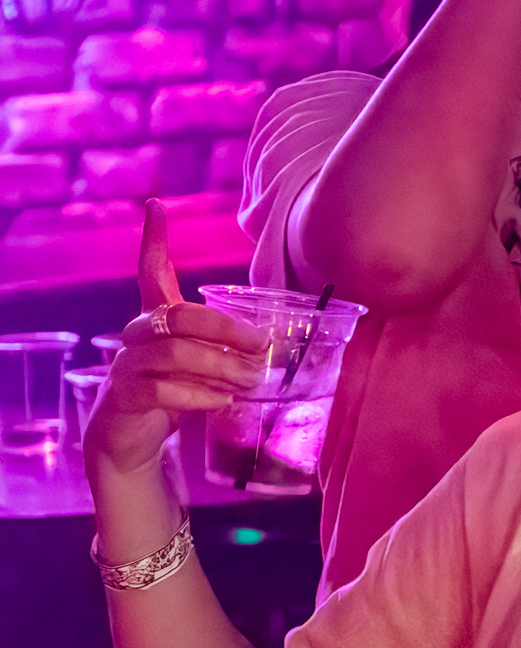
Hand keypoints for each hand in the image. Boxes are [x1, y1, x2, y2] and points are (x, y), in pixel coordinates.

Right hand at [84, 200, 268, 483]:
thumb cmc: (172, 393)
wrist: (130, 442)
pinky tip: (222, 401)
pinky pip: (162, 388)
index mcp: (157, 318)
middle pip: (181, 315)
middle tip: (262, 348)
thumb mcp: (200, 363)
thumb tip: (270, 343)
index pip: (149, 271)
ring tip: (250, 381)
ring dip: (221, 366)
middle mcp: (137, 334)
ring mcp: (126, 364)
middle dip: (228, 330)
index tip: (156, 205)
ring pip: (175, 353)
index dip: (153, 240)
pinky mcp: (123, 397)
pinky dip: (199, 395)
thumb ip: (224, 347)